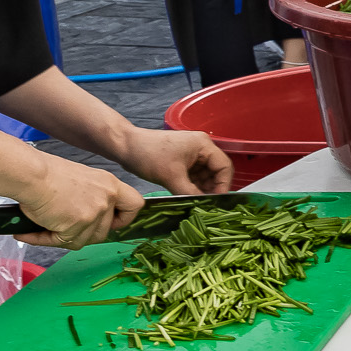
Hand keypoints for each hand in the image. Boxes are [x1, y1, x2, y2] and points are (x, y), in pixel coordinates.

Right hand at [10, 155, 146, 249]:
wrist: (31, 174)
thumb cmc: (47, 173)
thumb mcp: (82, 180)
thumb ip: (92, 197)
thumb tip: (88, 216)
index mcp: (110, 184)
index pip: (134, 205)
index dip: (124, 219)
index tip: (112, 224)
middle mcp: (107, 199)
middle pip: (104, 231)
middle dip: (84, 234)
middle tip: (63, 228)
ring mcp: (94, 213)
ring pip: (83, 240)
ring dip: (63, 238)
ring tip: (42, 227)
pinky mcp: (76, 226)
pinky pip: (61, 242)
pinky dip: (43, 240)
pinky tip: (29, 233)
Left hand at [116, 126, 234, 195]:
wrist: (126, 147)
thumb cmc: (149, 155)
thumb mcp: (171, 176)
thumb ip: (189, 192)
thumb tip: (202, 205)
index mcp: (203, 145)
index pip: (224, 166)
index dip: (223, 185)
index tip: (216, 202)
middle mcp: (201, 148)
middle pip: (216, 171)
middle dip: (211, 188)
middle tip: (205, 205)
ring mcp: (192, 154)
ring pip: (205, 175)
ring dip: (201, 188)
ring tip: (196, 203)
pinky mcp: (182, 160)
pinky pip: (194, 175)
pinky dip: (192, 186)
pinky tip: (188, 196)